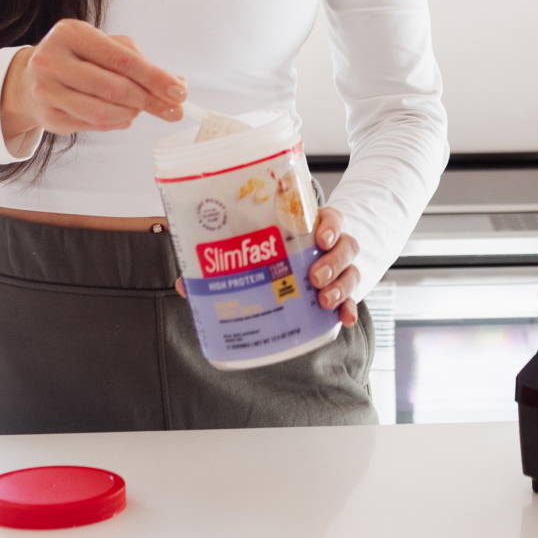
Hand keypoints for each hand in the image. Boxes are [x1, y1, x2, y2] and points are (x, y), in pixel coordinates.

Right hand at [1, 20, 185, 138]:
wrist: (33, 78)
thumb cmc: (81, 59)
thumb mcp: (106, 47)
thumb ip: (141, 63)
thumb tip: (178, 86)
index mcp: (71, 33)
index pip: (122, 59)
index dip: (155, 78)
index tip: (180, 92)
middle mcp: (52, 59)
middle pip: (113, 88)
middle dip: (149, 101)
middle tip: (172, 110)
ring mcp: (45, 89)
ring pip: (102, 111)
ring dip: (132, 114)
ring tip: (141, 110)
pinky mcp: (47, 116)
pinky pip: (92, 125)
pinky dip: (116, 123)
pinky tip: (123, 116)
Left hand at [171, 208, 360, 326]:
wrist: (298, 269)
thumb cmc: (271, 256)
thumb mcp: (251, 254)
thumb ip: (220, 263)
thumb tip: (185, 283)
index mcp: (308, 228)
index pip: (329, 217)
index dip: (329, 223)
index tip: (320, 234)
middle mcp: (329, 247)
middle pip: (345, 245)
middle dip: (332, 261)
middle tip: (313, 277)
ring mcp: (338, 271)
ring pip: (351, 271)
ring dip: (341, 286)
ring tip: (322, 300)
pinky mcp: (341, 294)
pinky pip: (352, 301)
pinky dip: (349, 309)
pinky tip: (344, 320)